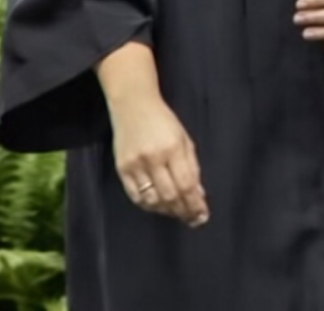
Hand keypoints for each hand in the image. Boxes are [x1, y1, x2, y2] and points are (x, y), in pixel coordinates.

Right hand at [108, 93, 208, 225]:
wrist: (132, 104)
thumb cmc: (162, 120)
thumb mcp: (184, 139)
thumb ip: (192, 167)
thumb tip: (198, 196)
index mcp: (173, 148)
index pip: (186, 185)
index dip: (195, 206)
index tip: (202, 216)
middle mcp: (153, 158)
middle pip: (170, 196)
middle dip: (183, 212)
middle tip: (191, 219)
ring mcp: (135, 164)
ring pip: (152, 200)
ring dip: (166, 211)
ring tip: (175, 211)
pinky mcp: (121, 168)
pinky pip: (135, 196)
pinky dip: (148, 205)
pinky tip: (157, 204)